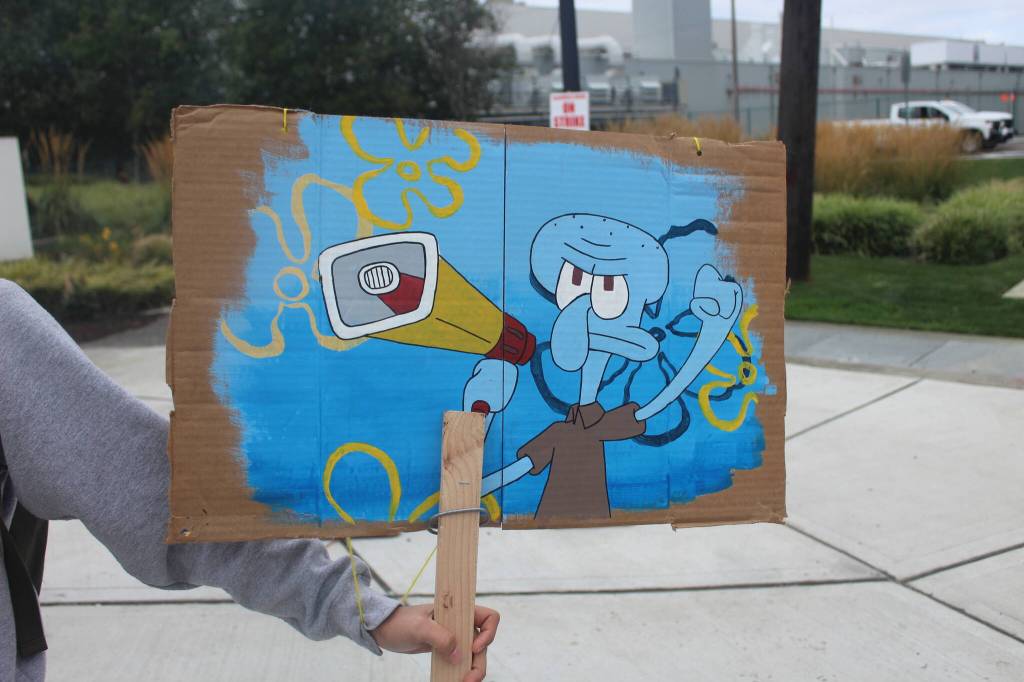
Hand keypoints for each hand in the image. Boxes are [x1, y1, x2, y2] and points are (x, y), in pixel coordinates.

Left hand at [371, 604, 499, 681]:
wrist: (386, 631)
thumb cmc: (401, 622)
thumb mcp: (419, 627)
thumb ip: (440, 637)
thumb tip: (458, 655)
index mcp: (459, 610)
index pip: (489, 618)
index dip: (488, 633)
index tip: (474, 647)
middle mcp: (461, 624)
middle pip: (484, 644)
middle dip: (479, 663)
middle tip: (470, 680)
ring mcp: (456, 638)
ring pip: (474, 657)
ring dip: (473, 671)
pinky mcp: (448, 650)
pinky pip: (462, 663)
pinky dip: (462, 674)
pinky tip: (457, 681)